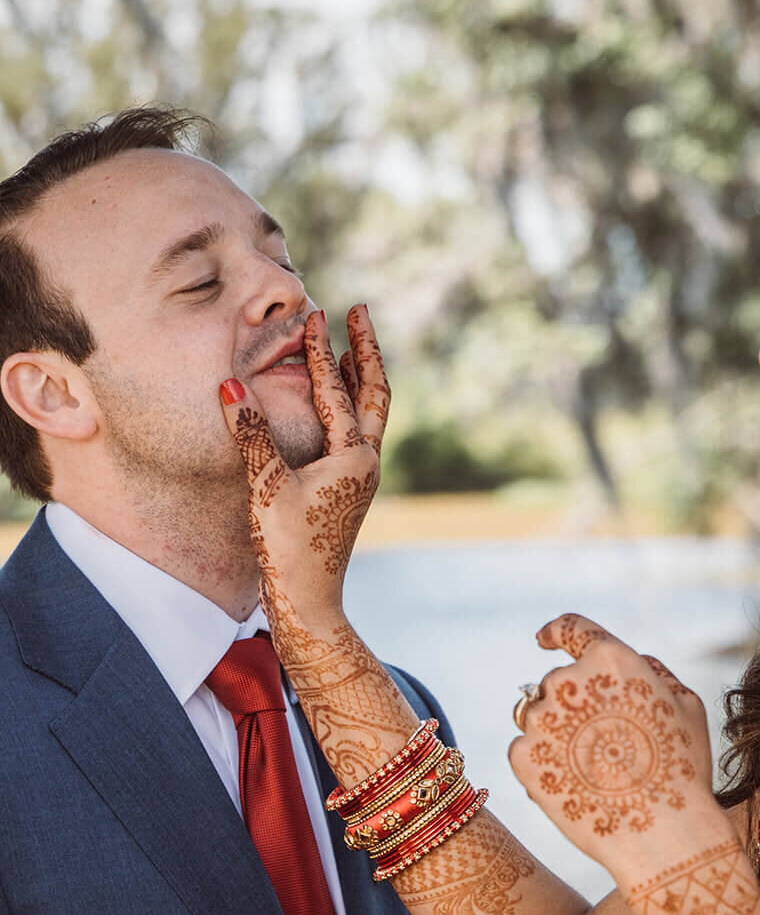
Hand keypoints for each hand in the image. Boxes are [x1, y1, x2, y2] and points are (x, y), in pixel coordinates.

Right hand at [218, 303, 389, 634]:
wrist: (310, 601)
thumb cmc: (291, 548)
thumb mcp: (266, 487)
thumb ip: (250, 433)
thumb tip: (229, 384)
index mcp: (354, 457)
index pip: (337, 392)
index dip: (320, 352)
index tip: (313, 315)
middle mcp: (366, 463)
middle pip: (375, 393)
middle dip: (366, 351)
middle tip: (361, 313)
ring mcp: (360, 478)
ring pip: (370, 413)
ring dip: (360, 376)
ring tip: (350, 346)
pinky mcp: (348, 490)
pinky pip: (356, 433)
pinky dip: (349, 405)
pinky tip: (334, 403)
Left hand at [508, 612, 717, 883]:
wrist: (662, 835)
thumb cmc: (683, 770)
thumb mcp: (686, 706)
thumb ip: (650, 672)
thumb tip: (626, 660)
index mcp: (611, 659)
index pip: (571, 628)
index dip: (555, 631)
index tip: (544, 639)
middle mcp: (568, 681)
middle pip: (557, 684)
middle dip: (574, 707)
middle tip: (607, 749)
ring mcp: (540, 719)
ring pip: (540, 719)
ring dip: (558, 737)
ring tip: (595, 775)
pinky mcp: (521, 756)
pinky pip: (526, 751)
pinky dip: (544, 765)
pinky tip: (576, 788)